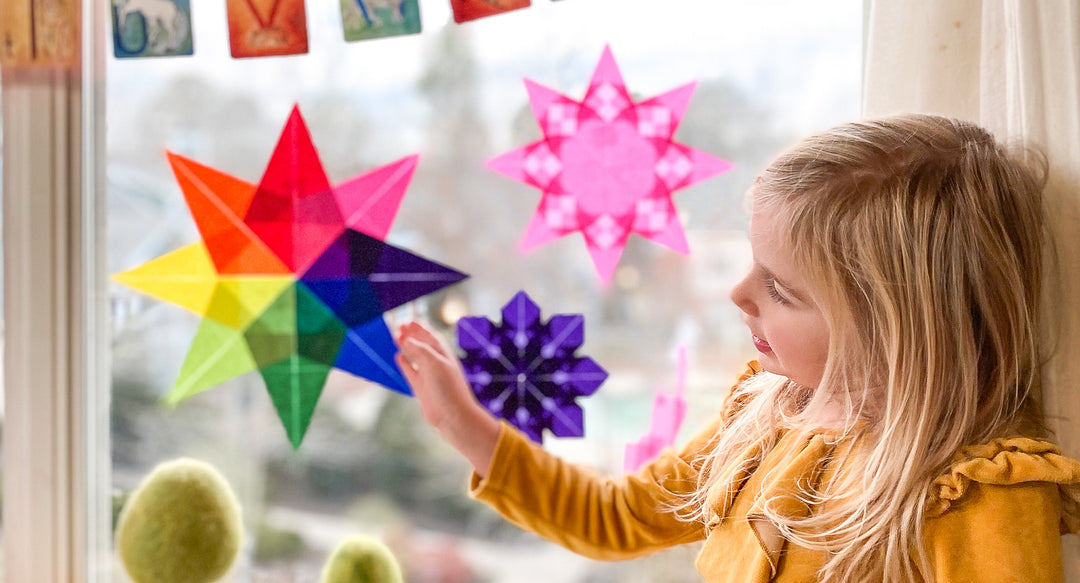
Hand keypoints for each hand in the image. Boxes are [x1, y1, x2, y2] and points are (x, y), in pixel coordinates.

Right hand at [395, 321, 498, 476]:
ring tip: (396, 337)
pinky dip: (404, 363)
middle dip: (412, 335)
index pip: (431, 336)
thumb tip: (405, 339)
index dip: (420, 328)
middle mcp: (437, 364)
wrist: (453, 417)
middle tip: (398, 326)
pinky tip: (398, 356)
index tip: (407, 321)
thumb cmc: (448, 389)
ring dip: (406, 347)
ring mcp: (429, 376)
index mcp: (444, 355)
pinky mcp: (422, 388)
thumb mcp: (434, 364)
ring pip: (415, 357)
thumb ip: (420, 350)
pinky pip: (411, 372)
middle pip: (422, 345)